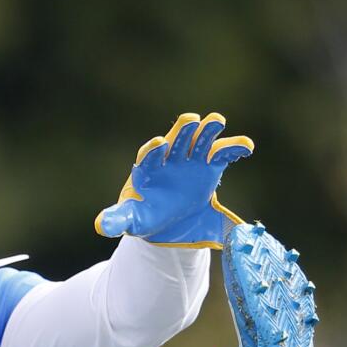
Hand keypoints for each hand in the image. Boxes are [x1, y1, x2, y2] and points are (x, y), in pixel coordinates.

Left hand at [95, 112, 253, 248]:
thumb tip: (100, 225)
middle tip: (190, 120)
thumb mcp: (130, 219)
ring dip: (207, 130)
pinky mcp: (210, 165)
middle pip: (176, 139)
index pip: (148, 156)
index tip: (157, 146)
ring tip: (217, 121)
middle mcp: (170, 158)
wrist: (166, 220)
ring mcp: (191, 159)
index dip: (152, 150)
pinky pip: (223, 153)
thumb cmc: (144, 215)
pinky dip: (234, 148)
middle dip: (182, 131)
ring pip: (200, 139)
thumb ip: (117, 220)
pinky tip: (246, 147)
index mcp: (147, 170)